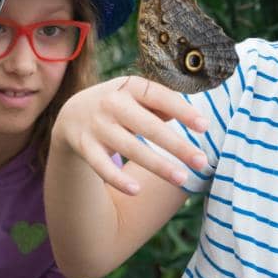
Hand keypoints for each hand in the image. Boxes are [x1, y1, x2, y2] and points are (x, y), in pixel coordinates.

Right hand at [52, 75, 208, 194]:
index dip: (183, 112)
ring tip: (182, 179)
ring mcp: (98, 125)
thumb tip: (195, 118)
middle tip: (201, 162)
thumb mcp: (138, 96)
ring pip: (130, 148)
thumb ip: (163, 104)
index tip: (205, 127)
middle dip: (177, 146)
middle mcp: (112, 103)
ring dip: (157, 165)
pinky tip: (136, 190)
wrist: (73, 113)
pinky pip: (102, 166)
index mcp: (131, 87)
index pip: (161, 97)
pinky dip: (118, 179)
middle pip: (149, 127)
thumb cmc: (121, 105)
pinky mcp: (85, 146)